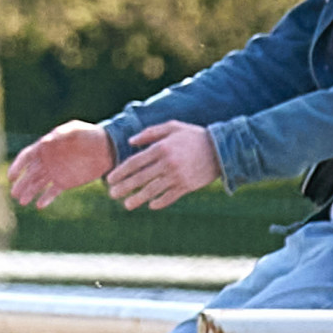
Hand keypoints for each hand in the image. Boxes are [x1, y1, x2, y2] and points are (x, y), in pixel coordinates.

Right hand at [7, 121, 115, 208]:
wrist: (107, 147)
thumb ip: (60, 134)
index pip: (26, 157)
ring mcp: (56, 172)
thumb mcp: (76, 129)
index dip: (17, 167)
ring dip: (29, 193)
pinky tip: (39, 206)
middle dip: (20, 184)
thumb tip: (44, 141)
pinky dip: (46, 199)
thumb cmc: (89, 134)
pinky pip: (52, 192)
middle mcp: (47, 161)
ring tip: (22, 202)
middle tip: (14, 194)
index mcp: (46, 148)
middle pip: (29, 174)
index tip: (11, 177)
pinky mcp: (65, 182)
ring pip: (38, 184)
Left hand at [106, 121, 220, 209]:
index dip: (120, 172)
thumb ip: (150, 132)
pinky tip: (150, 205)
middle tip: (112, 194)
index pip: (135, 162)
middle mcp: (168, 163)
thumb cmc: (194, 137)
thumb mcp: (173, 127)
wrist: (223, 148)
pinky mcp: (187, 186)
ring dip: (137, 199)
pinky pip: (169, 197)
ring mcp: (177, 176)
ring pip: (152, 190)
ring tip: (126, 205)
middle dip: (124, 188)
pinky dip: (159, 202)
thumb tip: (130, 141)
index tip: (109, 179)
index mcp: (161, 148)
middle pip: (140, 178)